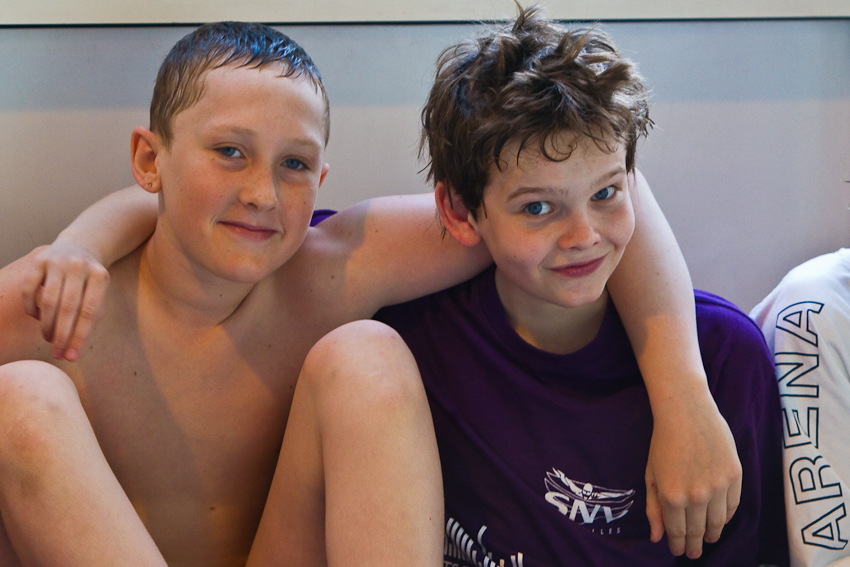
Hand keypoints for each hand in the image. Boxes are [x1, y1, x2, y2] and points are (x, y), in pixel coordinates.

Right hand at [20, 243, 109, 360]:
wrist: (79, 248)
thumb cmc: (90, 281)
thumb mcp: (99, 294)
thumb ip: (91, 319)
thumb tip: (72, 351)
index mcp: (100, 276)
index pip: (89, 312)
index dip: (79, 337)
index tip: (72, 357)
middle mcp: (79, 266)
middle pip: (68, 308)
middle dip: (62, 335)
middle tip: (57, 354)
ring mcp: (58, 261)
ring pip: (48, 301)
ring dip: (47, 325)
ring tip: (49, 338)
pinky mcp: (38, 260)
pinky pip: (29, 290)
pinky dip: (32, 308)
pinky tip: (38, 317)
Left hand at [645, 392, 741, 558]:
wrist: (686, 411)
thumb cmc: (663, 442)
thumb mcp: (651, 475)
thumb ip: (654, 508)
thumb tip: (657, 538)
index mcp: (672, 496)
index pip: (677, 532)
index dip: (678, 545)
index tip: (678, 551)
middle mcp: (696, 496)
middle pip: (699, 531)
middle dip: (695, 546)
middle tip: (693, 553)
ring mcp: (718, 487)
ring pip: (718, 522)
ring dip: (713, 535)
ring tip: (709, 539)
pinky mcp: (735, 476)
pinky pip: (733, 505)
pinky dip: (727, 517)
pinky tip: (720, 520)